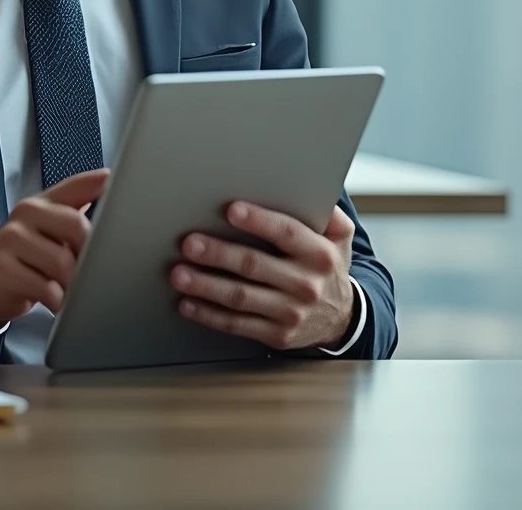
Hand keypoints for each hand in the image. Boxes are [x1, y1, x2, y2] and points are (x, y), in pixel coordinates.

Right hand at [0, 168, 108, 334]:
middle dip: (89, 255)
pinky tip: (57, 302)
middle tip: (91, 272)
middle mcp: (25, 214)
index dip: (100, 186)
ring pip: (62, 262)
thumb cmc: (24, 258)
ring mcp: (10, 240)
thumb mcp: (48, 230)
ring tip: (72, 291)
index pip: (77, 187)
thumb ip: (76, 207)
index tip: (118, 187)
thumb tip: (108, 182)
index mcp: (41, 202)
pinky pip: (45, 288)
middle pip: (76, 226)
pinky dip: (58, 301)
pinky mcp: (3, 269)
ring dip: (74, 284)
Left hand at [171, 202, 357, 351]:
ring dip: (206, 285)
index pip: (287, 233)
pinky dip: (209, 314)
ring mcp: (290, 312)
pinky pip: (237, 324)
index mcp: (319, 254)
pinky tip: (189, 303)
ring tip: (180, 274)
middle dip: (219, 253)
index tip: (232, 210)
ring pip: (241, 297)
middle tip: (190, 244)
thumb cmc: (328, 268)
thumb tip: (311, 185)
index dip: (259, 222)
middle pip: (255, 265)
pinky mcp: (276, 335)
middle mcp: (306, 284)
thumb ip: (327, 212)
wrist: (341, 319)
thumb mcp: (339, 238)